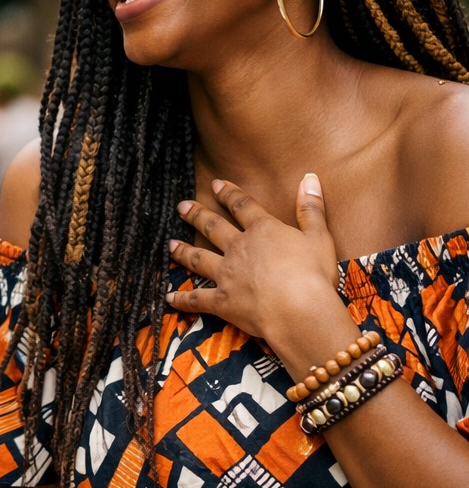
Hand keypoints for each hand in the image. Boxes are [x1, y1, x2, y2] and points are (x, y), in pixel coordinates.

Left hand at [166, 173, 339, 344]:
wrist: (299, 311)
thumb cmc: (314, 274)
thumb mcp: (319, 236)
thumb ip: (311, 208)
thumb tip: (309, 177)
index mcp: (263, 231)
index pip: (242, 205)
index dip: (229, 193)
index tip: (216, 184)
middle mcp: (239, 249)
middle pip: (213, 227)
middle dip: (196, 215)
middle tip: (181, 207)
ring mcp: (227, 275)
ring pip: (198, 259)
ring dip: (183, 251)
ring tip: (170, 245)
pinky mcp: (222, 302)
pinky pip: (197, 299)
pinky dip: (181, 299)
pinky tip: (168, 298)